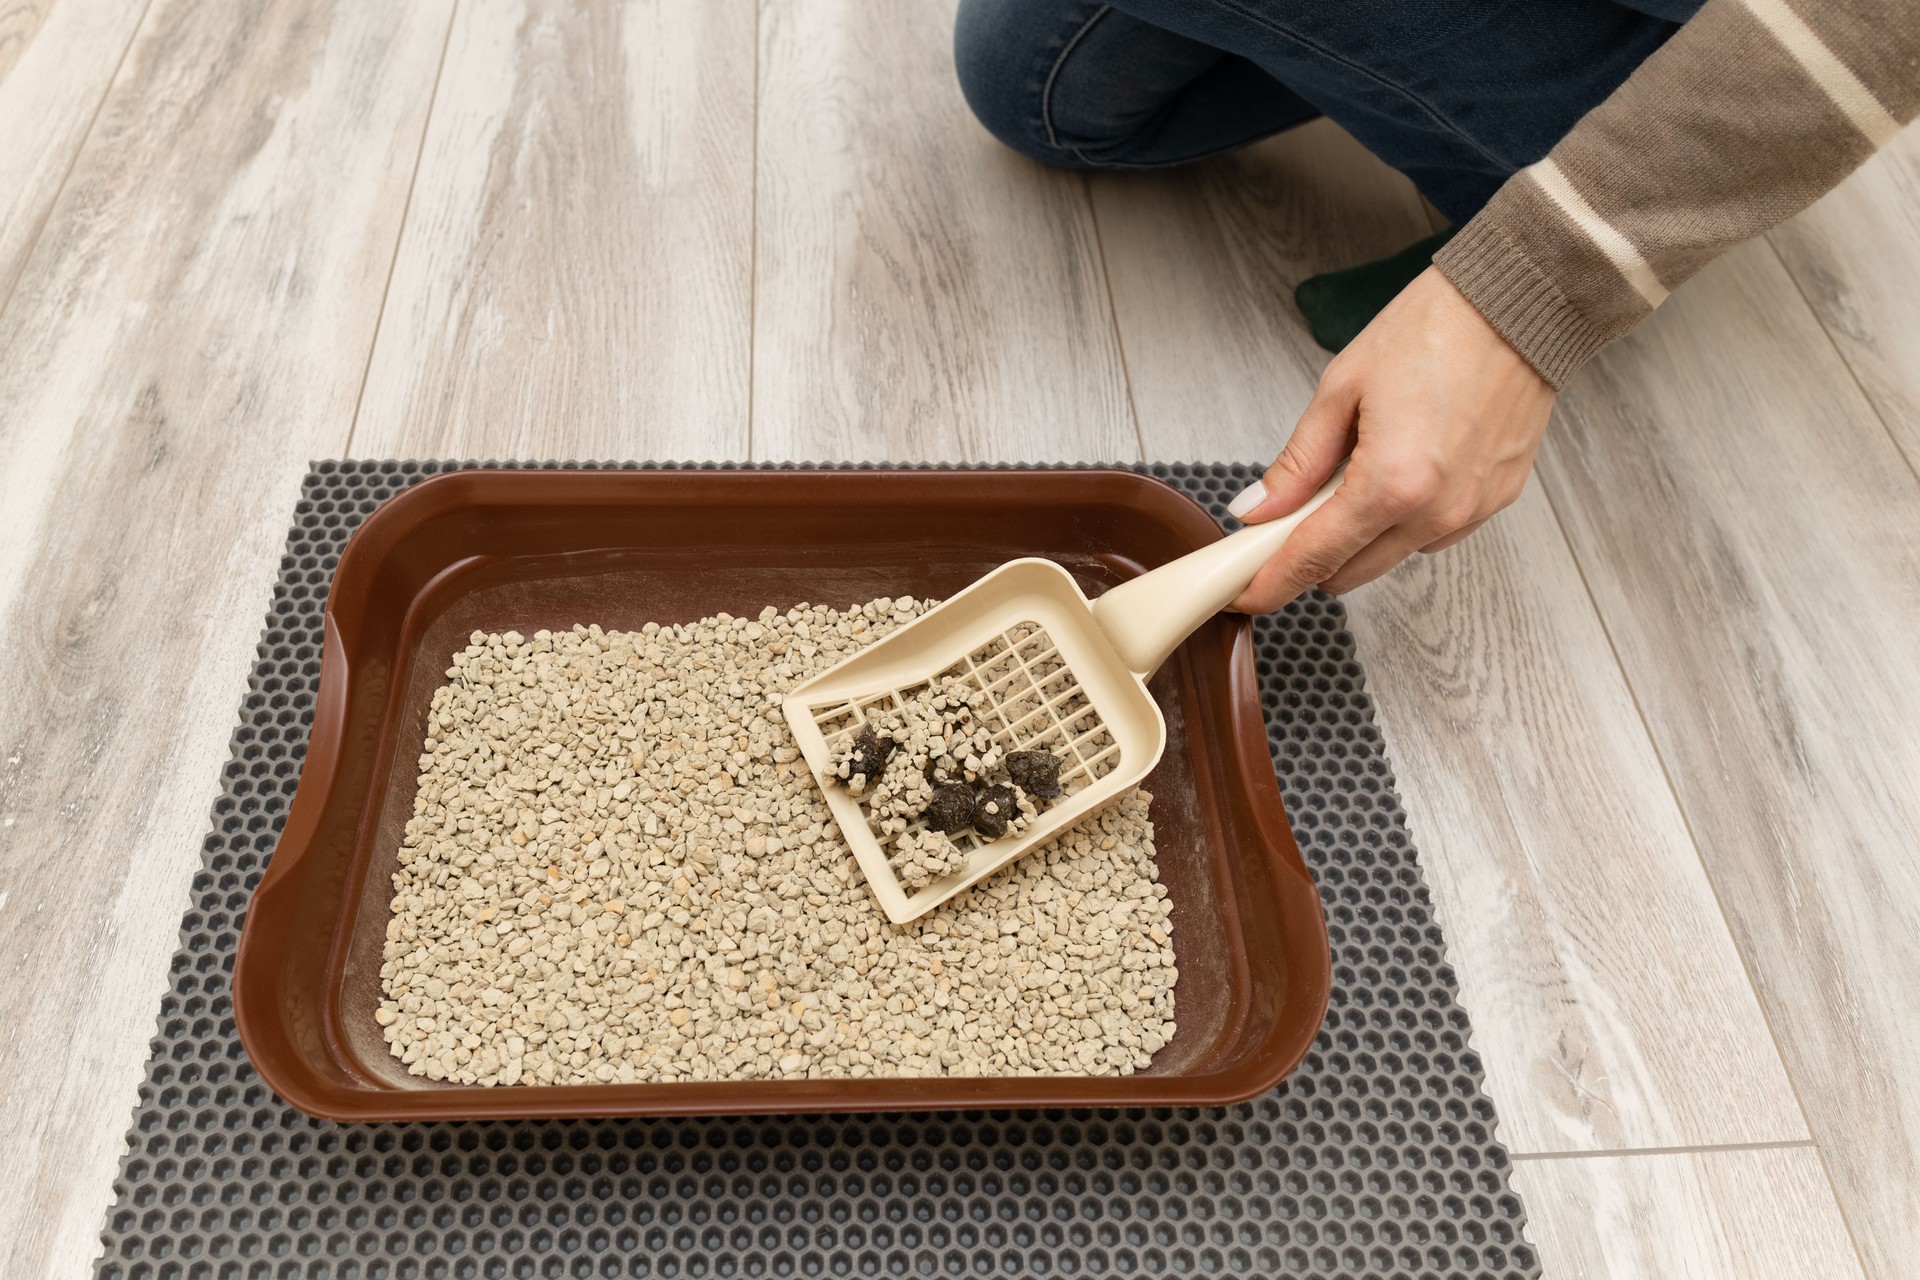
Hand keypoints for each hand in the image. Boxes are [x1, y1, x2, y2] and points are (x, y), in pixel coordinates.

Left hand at [1227, 265, 1553, 612]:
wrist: (1518, 301)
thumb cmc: (1437, 328)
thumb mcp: (1342, 388)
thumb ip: (1298, 462)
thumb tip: (1259, 509)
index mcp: (1392, 484)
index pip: (1314, 558)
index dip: (1271, 582)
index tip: (1245, 594)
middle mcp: (1437, 511)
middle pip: (1351, 573)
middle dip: (1310, 556)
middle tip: (1286, 518)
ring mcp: (1472, 511)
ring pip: (1392, 556)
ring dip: (1361, 535)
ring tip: (1357, 470)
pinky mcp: (1497, 501)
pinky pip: (1433, 533)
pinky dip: (1404, 518)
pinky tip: (1402, 469)